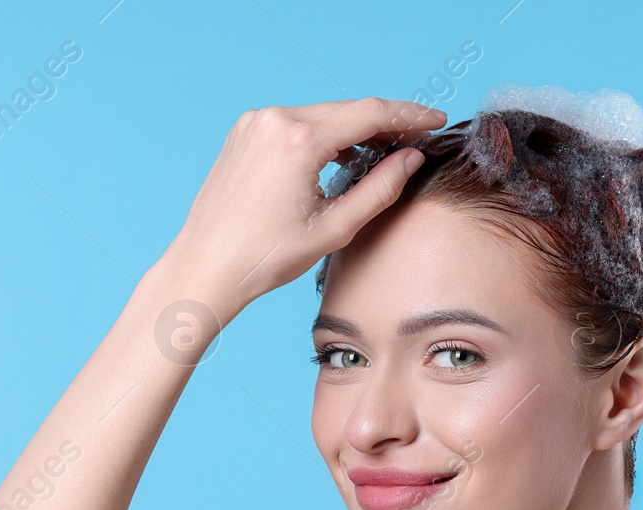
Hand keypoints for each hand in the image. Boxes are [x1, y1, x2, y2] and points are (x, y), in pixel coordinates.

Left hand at [161, 97, 446, 309]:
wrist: (207, 265)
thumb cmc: (265, 256)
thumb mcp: (335, 227)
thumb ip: (381, 188)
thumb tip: (410, 158)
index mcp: (298, 140)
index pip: (369, 113)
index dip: (409, 115)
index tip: (436, 120)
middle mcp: (274, 120)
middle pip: (346, 110)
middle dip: (385, 123)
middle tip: (417, 139)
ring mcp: (255, 123)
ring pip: (321, 116)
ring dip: (354, 129)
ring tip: (385, 150)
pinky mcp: (244, 132)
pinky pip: (296, 124)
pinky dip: (324, 134)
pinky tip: (342, 155)